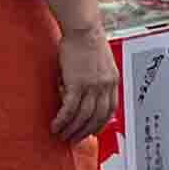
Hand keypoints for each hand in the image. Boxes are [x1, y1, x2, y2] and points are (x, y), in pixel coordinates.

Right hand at [51, 19, 118, 141]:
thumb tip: (87, 94)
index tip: (91, 132)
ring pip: (83, 116)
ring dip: (71, 129)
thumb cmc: (88, 42)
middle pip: (96, 117)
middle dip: (84, 132)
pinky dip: (62, 120)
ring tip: (61, 135)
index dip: (100, 124)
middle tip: (73, 139)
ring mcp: (92, 86)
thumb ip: (98, 79)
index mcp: (112, 81)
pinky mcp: (77, 84)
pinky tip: (55, 125)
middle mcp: (105, 86)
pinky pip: (70, 108)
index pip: (109, 110)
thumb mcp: (100, 64)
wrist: (83, 29)